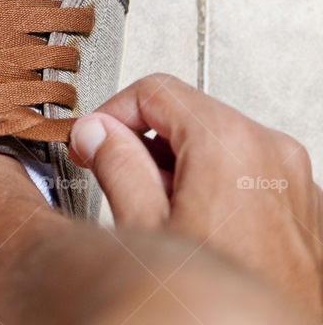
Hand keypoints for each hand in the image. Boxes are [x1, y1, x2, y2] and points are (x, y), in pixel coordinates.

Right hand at [70, 73, 322, 316]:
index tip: (92, 140)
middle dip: (144, 143)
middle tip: (112, 175)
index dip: (111, 114)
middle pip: (188, 115)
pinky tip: (192, 228)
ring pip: (218, 144)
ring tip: (156, 214)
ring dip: (176, 167)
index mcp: (229, 145)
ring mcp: (293, 181)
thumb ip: (115, 165)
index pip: (155, 91)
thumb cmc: (217, 307)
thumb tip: (96, 134)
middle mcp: (271, 153)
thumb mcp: (145, 229)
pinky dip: (212, 185)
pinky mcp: (302, 208)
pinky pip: (246, 173)